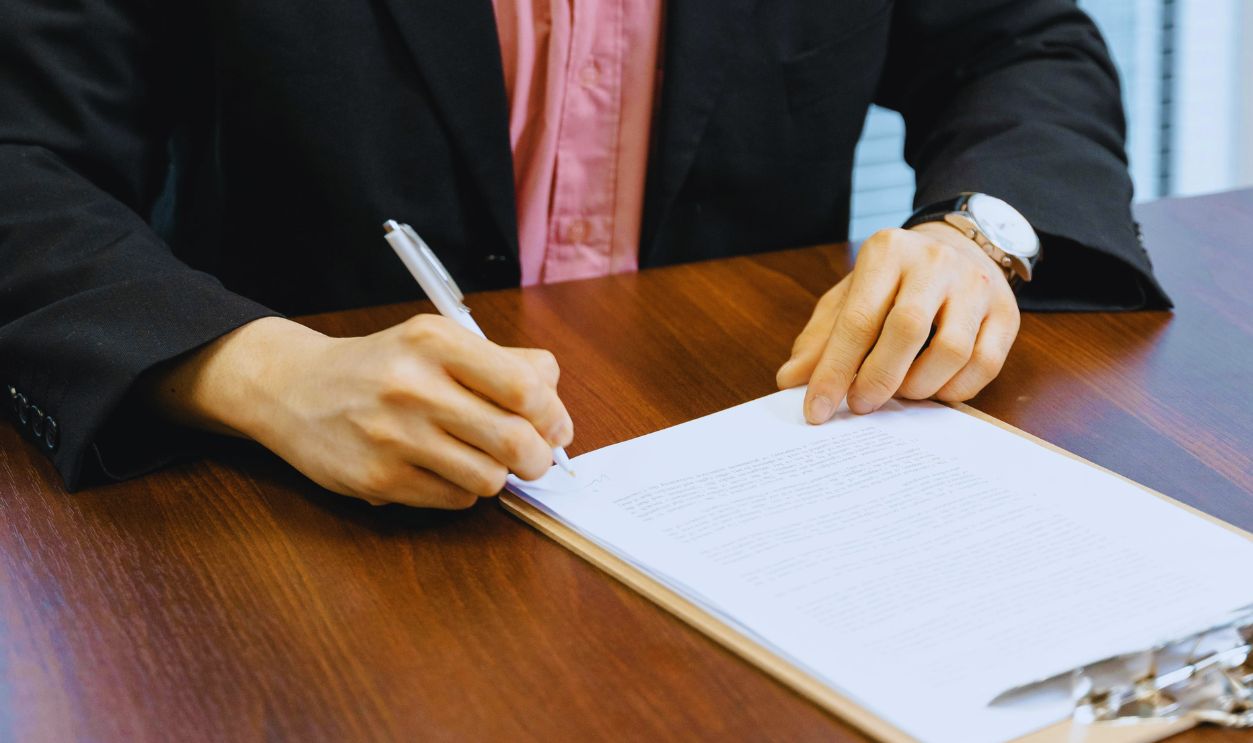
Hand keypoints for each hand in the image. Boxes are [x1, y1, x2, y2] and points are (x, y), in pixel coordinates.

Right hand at [149, 315, 572, 507]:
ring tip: (478, 458)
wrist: (294, 389)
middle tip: (533, 459)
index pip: (526, 386)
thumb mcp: (437, 342)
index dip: (554, 415)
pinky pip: (454, 501)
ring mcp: (392, 436)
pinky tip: (442, 470)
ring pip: (488, 478)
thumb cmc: (382, 367)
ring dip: (496, 476)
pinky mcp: (377, 479)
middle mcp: (413, 385)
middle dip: (538, 459)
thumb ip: (503, 364)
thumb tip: (557, 408)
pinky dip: (461, 492)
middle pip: (516, 441)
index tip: (555, 427)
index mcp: (436, 342)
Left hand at [775, 223, 1019, 421]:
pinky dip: (954, 389)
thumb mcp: (850, 296)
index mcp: (887, 253)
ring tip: (900, 393)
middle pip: (906, 330)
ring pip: (952, 350)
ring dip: (919, 386)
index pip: (857, 319)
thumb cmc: (894, 281)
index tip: (816, 410)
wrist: (959, 248)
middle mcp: (935, 263)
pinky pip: (984, 364)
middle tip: (860, 406)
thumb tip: (791, 381)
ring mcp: (976, 286)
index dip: (834, 371)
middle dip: (877, 379)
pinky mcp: (1006, 313)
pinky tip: (934, 389)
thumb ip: (821, 337)